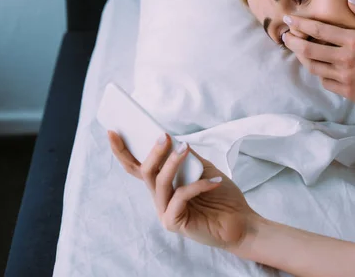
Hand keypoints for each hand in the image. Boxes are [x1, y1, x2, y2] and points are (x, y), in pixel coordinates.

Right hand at [108, 131, 258, 248]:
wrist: (241, 222)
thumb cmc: (222, 197)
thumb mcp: (204, 170)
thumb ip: (188, 158)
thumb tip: (174, 140)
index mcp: (163, 186)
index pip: (137, 168)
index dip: (122, 151)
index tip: (113, 131)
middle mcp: (159, 199)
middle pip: (145, 173)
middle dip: (153, 152)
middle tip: (163, 136)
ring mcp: (165, 212)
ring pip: (160, 183)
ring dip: (172, 163)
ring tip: (184, 148)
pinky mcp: (174, 223)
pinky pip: (180, 197)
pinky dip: (198, 185)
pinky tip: (215, 181)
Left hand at [282, 0, 354, 114]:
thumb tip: (350, 1)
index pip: (319, 30)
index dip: (300, 24)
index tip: (288, 20)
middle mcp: (345, 59)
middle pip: (308, 50)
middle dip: (292, 41)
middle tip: (284, 36)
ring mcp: (344, 78)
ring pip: (312, 67)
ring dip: (301, 57)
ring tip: (297, 50)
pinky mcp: (347, 92)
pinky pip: (325, 82)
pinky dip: (319, 73)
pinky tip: (319, 67)